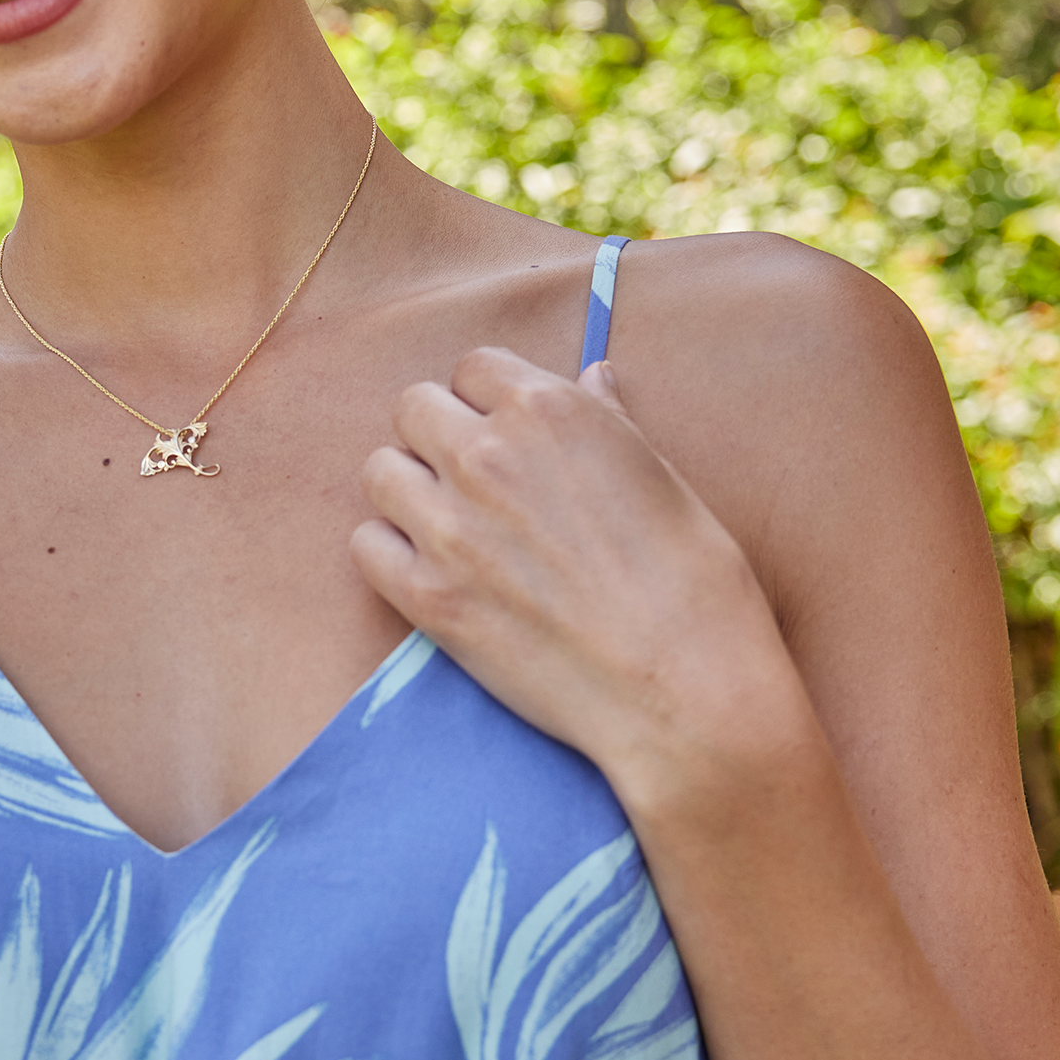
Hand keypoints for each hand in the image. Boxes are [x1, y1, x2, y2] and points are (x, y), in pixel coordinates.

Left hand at [353, 348, 799, 806]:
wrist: (686, 692)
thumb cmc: (694, 582)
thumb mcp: (662, 477)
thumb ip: (608, 419)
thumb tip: (591, 374)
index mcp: (548, 410)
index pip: (474, 367)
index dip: (488, 399)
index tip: (504, 432)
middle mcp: (486, 454)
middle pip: (413, 408)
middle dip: (439, 434)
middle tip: (474, 480)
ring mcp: (449, 525)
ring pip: (380, 471)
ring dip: (408, 490)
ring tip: (449, 524)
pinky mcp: (426, 596)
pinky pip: (365, 544)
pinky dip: (390, 553)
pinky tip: (432, 571)